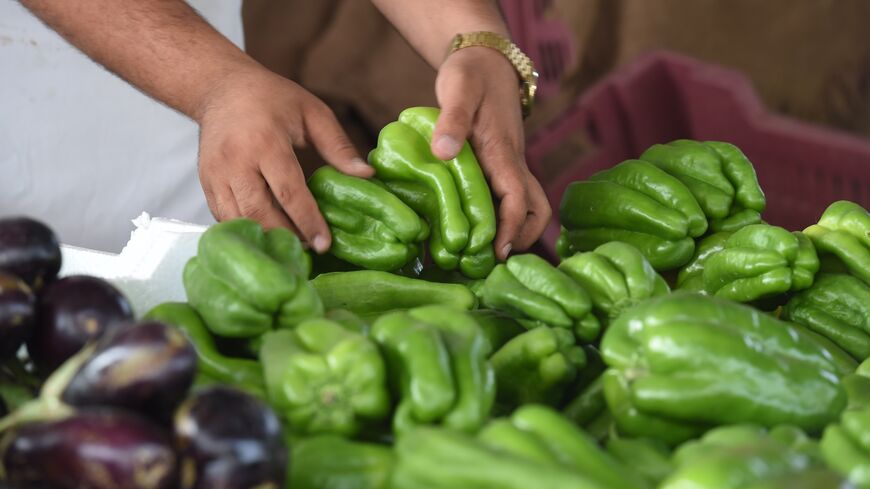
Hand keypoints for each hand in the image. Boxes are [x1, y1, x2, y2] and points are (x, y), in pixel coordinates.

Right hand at [195, 67, 373, 252]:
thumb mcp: (311, 112)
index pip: (288, 192)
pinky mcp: (205, 184)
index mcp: (265, 142)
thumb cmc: (272, 98)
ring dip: (266, 237)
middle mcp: (235, 161)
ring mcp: (215, 175)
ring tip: (293, 245)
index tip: (325, 243)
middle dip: (287, 236)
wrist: (220, 88)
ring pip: (239, 220)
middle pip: (260, 213)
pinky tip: (269, 234)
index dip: (308, 221)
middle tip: (312, 248)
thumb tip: (366, 175)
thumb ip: (338, 146)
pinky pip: (225, 217)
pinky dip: (247, 230)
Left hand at [430, 46, 550, 260]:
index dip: (509, 228)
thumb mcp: (459, 88)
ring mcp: (509, 166)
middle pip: (535, 210)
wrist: (486, 59)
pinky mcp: (501, 166)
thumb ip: (452, 118)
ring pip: (525, 207)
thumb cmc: (471, 73)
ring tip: (478, 253)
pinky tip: (469, 229)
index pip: (517, 198)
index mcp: (503, 152)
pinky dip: (497, 219)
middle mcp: (513, 163)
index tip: (494, 252)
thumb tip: (444, 151)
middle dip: (519, 238)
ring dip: (511, 232)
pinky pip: (507, 198)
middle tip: (488, 260)